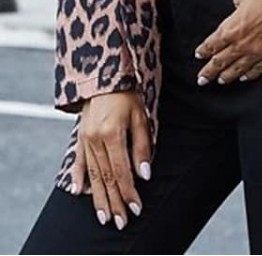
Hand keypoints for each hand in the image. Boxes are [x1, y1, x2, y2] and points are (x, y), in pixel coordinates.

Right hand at [70, 89, 151, 228]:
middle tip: (120, 222)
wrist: (104, 77)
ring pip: (92, 175)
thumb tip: (144, 174)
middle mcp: (95, 140)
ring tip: (104, 216)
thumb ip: (142, 146)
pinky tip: (79, 193)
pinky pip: (78, 161)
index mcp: (112, 134)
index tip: (136, 208)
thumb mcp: (140, 117)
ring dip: (98, 198)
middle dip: (114, 202)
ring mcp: (84, 140)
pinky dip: (78, 177)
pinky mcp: (80, 137)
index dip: (129, 192)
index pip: (121, 171)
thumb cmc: (127, 95)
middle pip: (105, 178)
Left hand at [194, 0, 261, 83]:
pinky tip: (244, 78)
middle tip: (201, 80)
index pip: (212, 43)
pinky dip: (249, 75)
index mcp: (230, 28)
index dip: (204, 51)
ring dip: (226, 76)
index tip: (199, 55)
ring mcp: (256, 52)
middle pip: (220, 61)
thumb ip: (237, 3)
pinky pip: (257, 70)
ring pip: (237, 69)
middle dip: (209, 71)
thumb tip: (238, 7)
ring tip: (220, 81)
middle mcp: (240, 44)